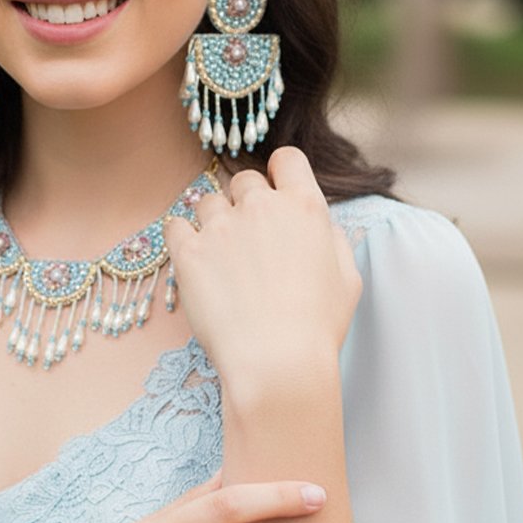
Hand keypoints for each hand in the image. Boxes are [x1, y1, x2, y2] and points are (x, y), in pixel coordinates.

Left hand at [164, 146, 361, 386]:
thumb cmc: (317, 327)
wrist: (276, 362)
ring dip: (214, 222)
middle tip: (249, 241)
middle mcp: (261, 207)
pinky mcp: (188, 251)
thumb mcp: (347, 278)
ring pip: (207, 202)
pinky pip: (175, 225)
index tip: (275, 193)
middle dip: (246, 203)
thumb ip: (333, 239)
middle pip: (244, 180)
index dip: (280, 174)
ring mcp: (221, 227)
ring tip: (222, 260)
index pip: (287, 159)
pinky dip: (182, 237)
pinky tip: (194, 260)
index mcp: (304, 207)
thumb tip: (319, 225)